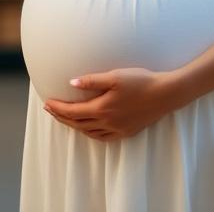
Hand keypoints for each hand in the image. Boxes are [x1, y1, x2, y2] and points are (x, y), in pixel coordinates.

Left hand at [43, 68, 184, 140]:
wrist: (166, 94)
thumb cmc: (140, 81)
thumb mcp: (115, 76)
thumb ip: (92, 80)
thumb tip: (71, 83)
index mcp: (102, 108)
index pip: (73, 112)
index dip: (58, 109)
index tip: (47, 103)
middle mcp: (108, 122)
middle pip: (78, 124)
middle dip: (61, 117)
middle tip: (50, 110)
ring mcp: (118, 129)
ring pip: (89, 132)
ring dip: (74, 126)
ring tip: (66, 118)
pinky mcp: (127, 131)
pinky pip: (103, 137)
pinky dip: (91, 133)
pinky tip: (89, 128)